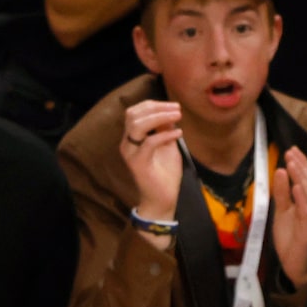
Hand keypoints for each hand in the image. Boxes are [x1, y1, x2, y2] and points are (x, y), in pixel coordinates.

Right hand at [122, 99, 186, 220]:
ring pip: (137, 125)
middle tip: (176, 109)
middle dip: (156, 108)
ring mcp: (130, 152)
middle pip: (133, 114)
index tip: (174, 105)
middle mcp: (127, 142)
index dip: (154, 105)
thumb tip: (170, 113)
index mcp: (132, 137)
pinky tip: (178, 134)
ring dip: (159, 117)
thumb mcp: (168, 147)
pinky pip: (148, 143)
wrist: (162, 200)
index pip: (136, 112)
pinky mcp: (137, 163)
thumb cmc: (165, 175)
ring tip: (177, 116)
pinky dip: (164, 135)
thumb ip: (166, 131)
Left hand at [270, 144, 306, 283]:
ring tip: (292, 164)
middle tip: (290, 153)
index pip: (305, 179)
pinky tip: (297, 187)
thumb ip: (281, 192)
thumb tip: (279, 170)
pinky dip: (303, 199)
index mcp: (305, 202)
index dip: (300, 164)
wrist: (295, 264)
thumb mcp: (281, 210)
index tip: (291, 150)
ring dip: (301, 178)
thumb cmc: (291, 237)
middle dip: (300, 167)